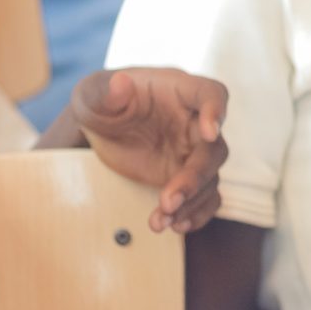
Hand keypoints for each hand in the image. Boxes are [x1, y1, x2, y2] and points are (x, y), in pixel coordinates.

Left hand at [69, 67, 227, 231]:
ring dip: (191, 203)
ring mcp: (191, 150)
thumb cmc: (101, 101)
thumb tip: (120, 83)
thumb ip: (106, 92)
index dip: (216, 111)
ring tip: (160, 221)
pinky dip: (195, 214)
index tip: (210, 132)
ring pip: (210, 177)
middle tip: (168, 201)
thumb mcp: (94, 94)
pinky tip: (174, 226)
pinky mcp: (184, 175)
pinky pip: (205, 196)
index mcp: (178, 90)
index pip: (211, 93)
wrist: (100, 128)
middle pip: (214, 148)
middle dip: (195, 177)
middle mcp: (193, 121)